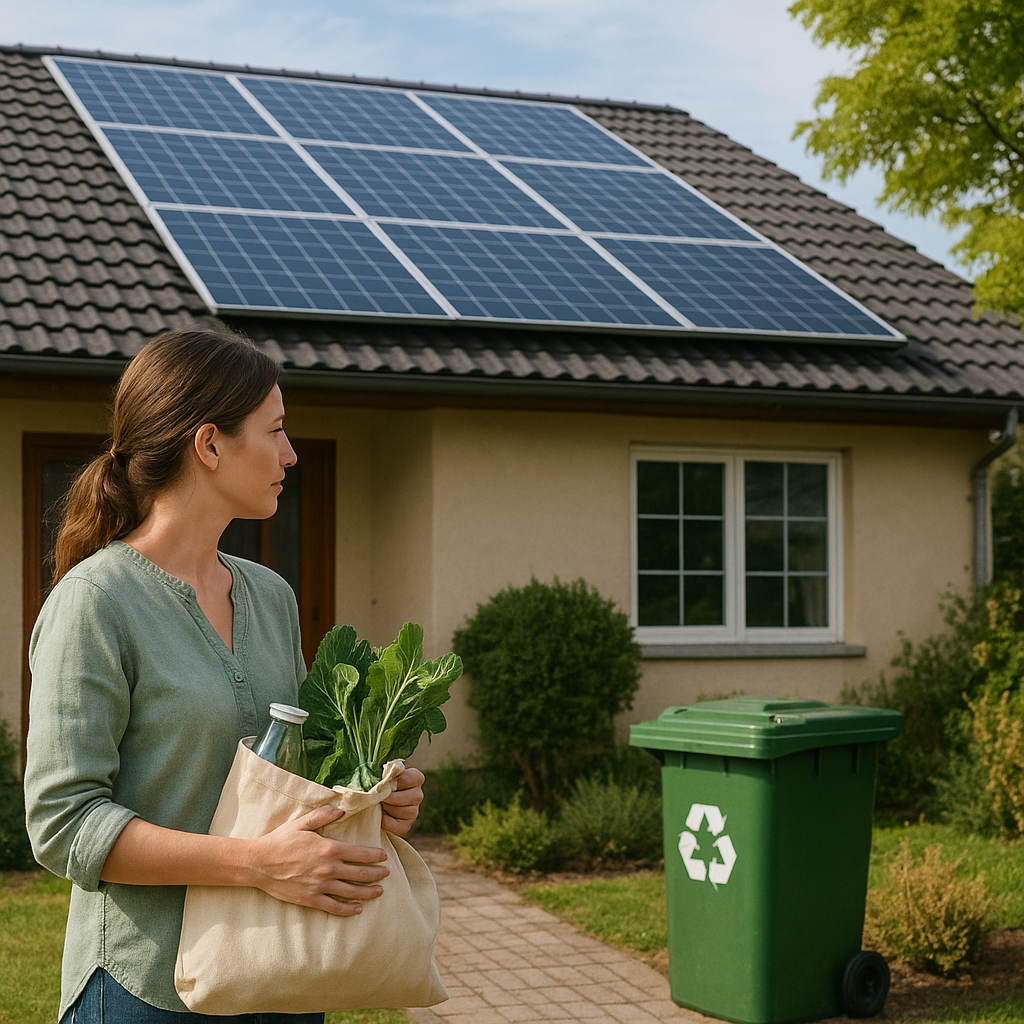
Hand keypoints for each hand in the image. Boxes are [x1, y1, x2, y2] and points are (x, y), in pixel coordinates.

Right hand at [249, 804, 388, 915]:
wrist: (259, 863)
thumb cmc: (281, 840)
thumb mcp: (302, 823)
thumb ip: (323, 815)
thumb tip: (341, 810)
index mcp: (329, 849)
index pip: (360, 853)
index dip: (375, 856)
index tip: (384, 857)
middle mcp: (329, 869)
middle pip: (360, 874)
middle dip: (376, 874)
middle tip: (387, 873)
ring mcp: (320, 886)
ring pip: (351, 892)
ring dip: (367, 892)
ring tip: (379, 891)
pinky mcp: (311, 899)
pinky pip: (334, 907)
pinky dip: (348, 910)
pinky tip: (358, 909)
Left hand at [381, 767, 423, 836]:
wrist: (375, 801)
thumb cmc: (380, 783)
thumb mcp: (384, 773)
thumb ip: (386, 772)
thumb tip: (383, 776)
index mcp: (416, 778)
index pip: (409, 778)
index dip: (395, 781)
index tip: (385, 782)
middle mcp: (418, 795)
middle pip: (405, 797)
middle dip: (388, 797)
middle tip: (379, 795)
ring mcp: (414, 811)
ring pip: (401, 811)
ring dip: (386, 808)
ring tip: (379, 804)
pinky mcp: (406, 825)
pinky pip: (396, 825)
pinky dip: (385, 821)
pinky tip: (381, 815)